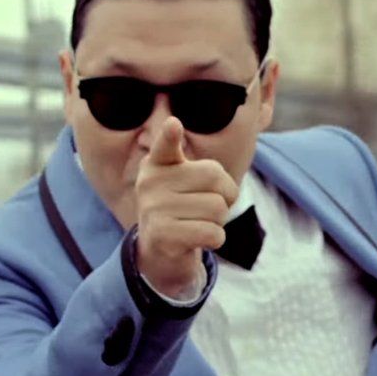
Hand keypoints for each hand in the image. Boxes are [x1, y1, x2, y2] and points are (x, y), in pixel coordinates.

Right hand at [135, 117, 237, 296]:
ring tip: (197, 224)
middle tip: (206, 208)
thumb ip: (208, 173)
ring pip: (218, 209)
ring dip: (218, 221)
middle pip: (215, 179)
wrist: (160, 251)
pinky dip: (215, 239)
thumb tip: (226, 194)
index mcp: (157, 164)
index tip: (173, 124)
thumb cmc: (183, 209)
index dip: (170, 136)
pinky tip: (198, 239)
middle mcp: (150, 183)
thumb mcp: (188, 183)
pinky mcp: (162, 236)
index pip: (165, 146)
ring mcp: (153, 209)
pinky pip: (213, 233)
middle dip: (224, 197)